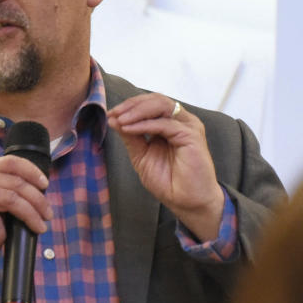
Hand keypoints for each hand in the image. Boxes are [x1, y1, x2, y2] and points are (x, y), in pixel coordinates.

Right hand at [0, 155, 51, 278]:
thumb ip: (2, 198)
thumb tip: (34, 202)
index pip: (11, 162)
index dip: (32, 171)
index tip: (45, 185)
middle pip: (17, 183)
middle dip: (38, 201)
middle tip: (47, 216)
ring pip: (12, 200)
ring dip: (30, 217)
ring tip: (37, 229)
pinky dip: (2, 236)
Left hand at [107, 94, 224, 241]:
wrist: (187, 202)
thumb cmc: (169, 182)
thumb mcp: (141, 156)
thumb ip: (131, 137)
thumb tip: (113, 119)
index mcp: (170, 124)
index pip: (150, 104)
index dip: (129, 106)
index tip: (110, 115)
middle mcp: (180, 121)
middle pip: (155, 100)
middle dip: (131, 105)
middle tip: (113, 114)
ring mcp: (188, 126)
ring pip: (161, 106)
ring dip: (137, 111)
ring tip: (120, 119)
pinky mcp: (192, 135)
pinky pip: (165, 124)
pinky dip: (144, 124)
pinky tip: (130, 129)